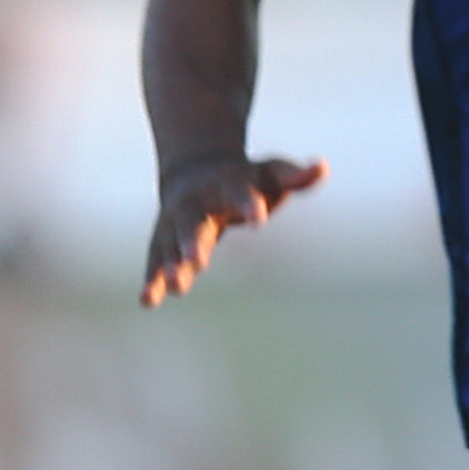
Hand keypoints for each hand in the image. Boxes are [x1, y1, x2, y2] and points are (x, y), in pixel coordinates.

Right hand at [144, 152, 324, 305]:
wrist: (195, 171)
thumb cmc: (245, 178)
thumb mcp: (272, 171)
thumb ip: (296, 175)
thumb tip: (321, 167)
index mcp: (226, 186)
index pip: (240, 194)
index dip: (249, 204)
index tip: (259, 217)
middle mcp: (196, 204)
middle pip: (193, 223)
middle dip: (194, 240)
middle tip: (198, 259)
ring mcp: (176, 223)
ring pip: (170, 244)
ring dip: (172, 265)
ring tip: (177, 287)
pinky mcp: (163, 242)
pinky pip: (155, 261)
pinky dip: (151, 280)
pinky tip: (147, 302)